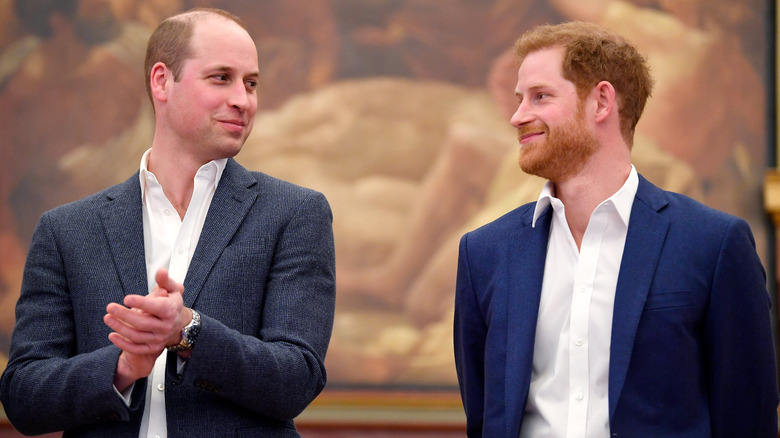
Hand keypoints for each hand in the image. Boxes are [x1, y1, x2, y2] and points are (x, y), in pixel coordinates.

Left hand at [104, 268, 191, 389]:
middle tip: (110, 307)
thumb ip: (164, 280)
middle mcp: (165, 326)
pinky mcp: (152, 348)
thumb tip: (161, 271)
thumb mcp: (172, 290)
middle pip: (143, 323)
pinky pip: (136, 348)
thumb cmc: (170, 303)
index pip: (157, 307)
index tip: (126, 298)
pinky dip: (123, 343)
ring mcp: (159, 338)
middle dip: (125, 315)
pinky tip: (112, 335)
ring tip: (107, 317)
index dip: (142, 303)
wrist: (177, 324)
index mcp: (170, 310)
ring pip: (137, 336)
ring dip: (120, 327)